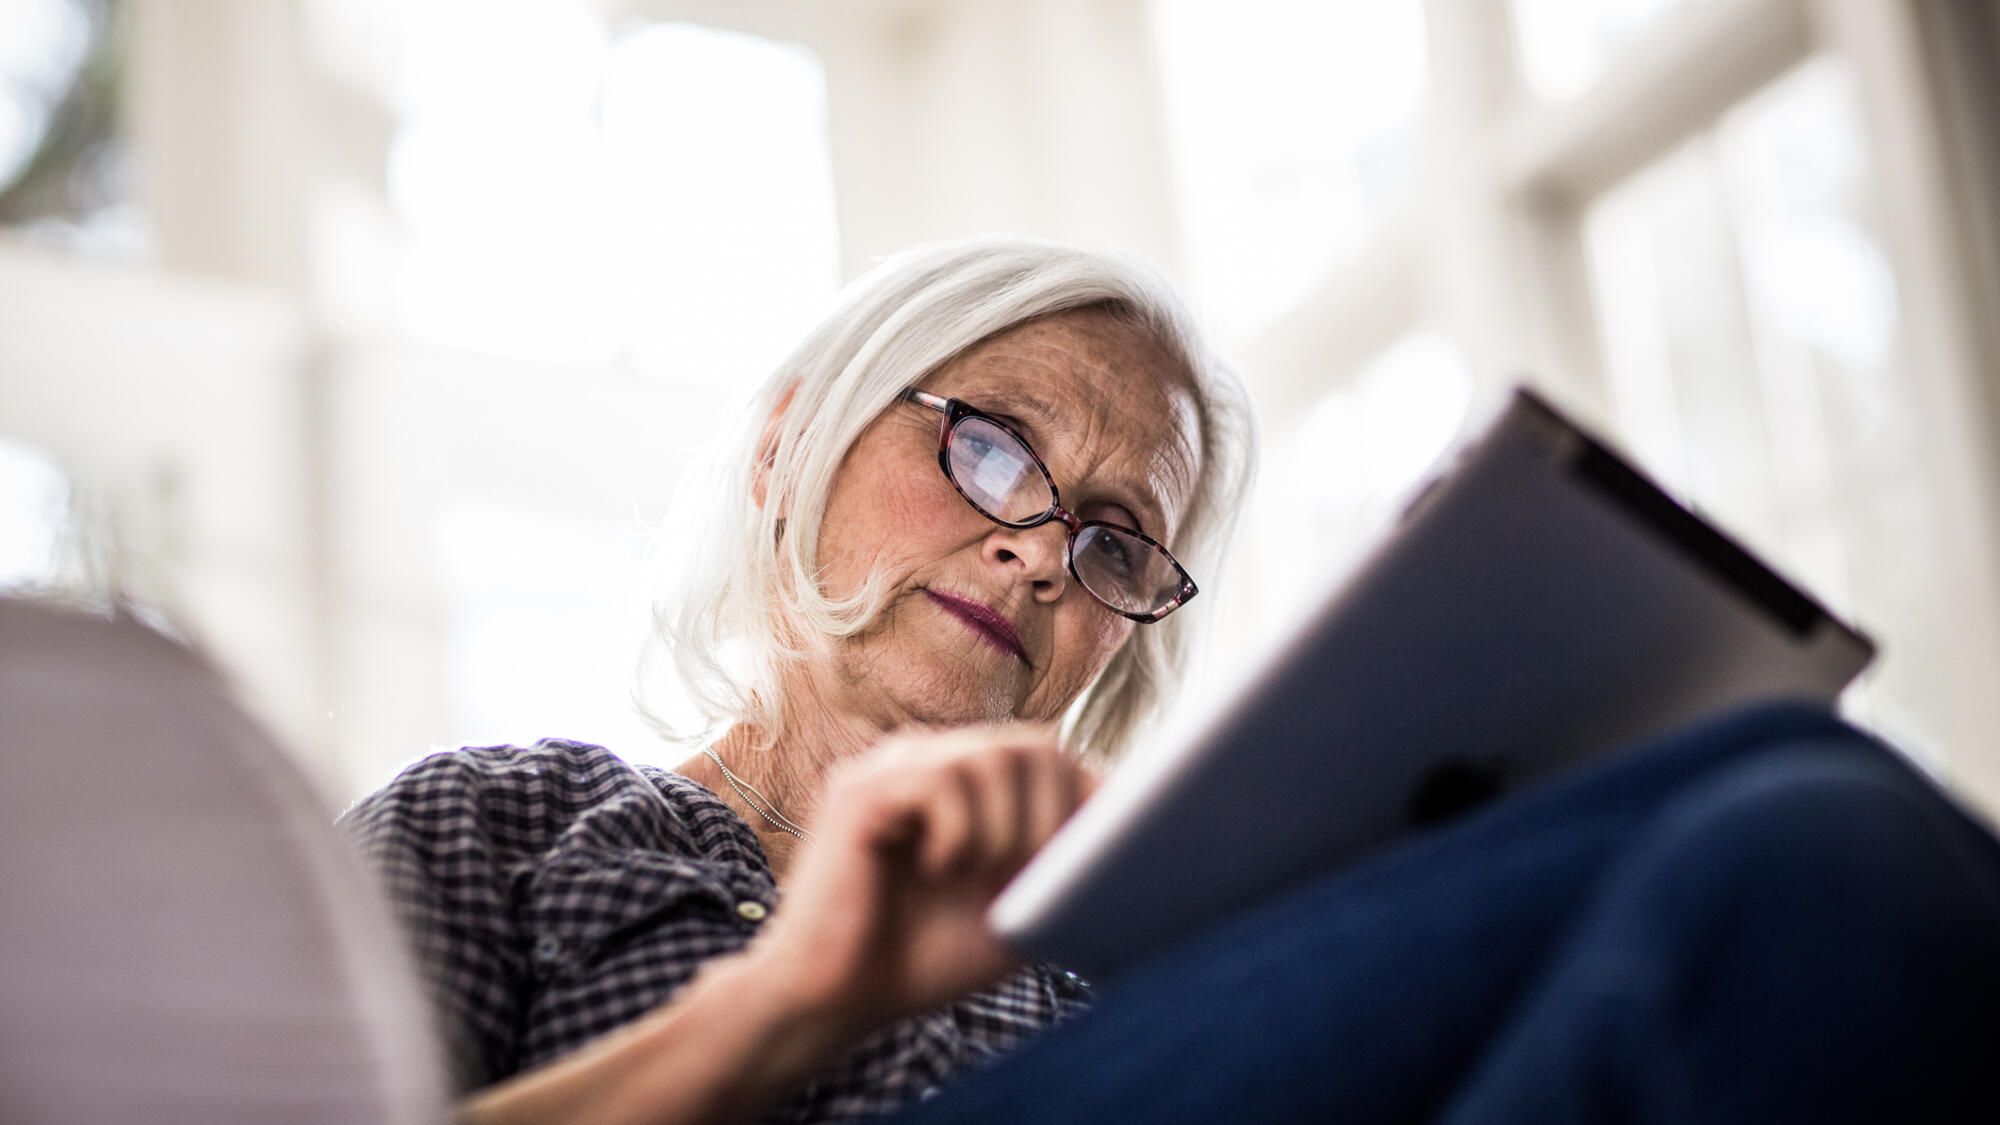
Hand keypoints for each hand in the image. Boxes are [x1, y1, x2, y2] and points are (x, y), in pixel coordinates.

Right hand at [745, 724, 1096, 1036]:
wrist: (833, 1002)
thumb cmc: (922, 960)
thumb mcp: (1015, 914)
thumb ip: (1062, 873)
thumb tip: (1136, 846)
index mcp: (966, 782)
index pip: (1050, 757)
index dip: (1089, 799)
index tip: (1104, 854)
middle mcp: (929, 760)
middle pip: (1032, 745)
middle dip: (1054, 816)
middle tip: (1032, 878)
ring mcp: (890, 768)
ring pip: (991, 756)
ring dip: (1009, 828)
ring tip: (981, 877)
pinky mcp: (859, 792)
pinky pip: (940, 780)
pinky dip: (960, 831)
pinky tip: (939, 869)